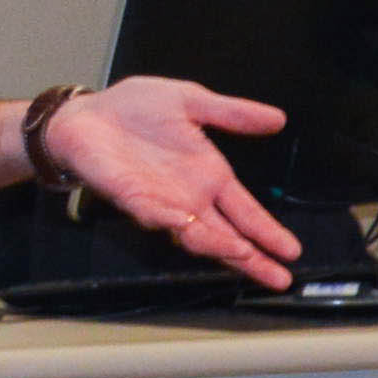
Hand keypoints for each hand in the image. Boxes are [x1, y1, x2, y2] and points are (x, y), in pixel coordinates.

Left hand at [47, 78, 300, 286]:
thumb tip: (277, 117)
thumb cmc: (133, 109)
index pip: (245, 211)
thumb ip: (231, 113)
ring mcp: (161, 201)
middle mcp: (189, 196)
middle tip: (278, 277)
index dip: (267, 230)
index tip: (291, 250)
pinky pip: (154, 214)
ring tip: (243, 253)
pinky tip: (188, 226)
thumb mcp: (190, 101)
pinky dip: (170, 221)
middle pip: (227, 234)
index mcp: (208, 175)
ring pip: (195, 233)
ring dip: (218, 244)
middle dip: (252, 256)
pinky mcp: (130, 197)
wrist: (85, 113)